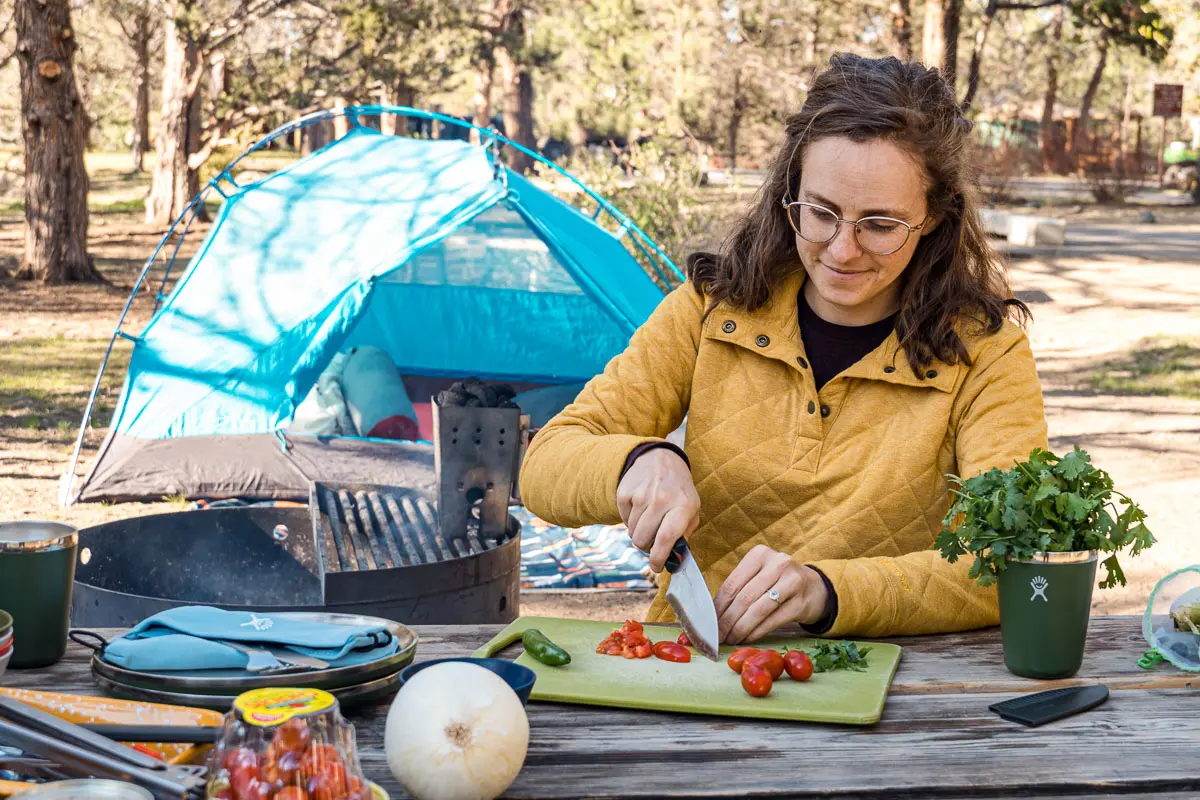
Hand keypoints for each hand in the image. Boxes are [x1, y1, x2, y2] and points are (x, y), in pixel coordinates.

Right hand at [616, 447, 700, 572]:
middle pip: (643, 540)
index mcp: (683, 506)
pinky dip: (630, 520)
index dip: (658, 558)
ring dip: (639, 532)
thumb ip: (684, 534)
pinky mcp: (625, 491)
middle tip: (652, 540)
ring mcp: (641, 494)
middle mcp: (661, 499)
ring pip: (632, 532)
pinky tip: (640, 507)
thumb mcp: (692, 509)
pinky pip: (623, 519)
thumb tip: (674, 560)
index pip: (666, 538)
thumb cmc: (679, 491)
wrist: (660, 459)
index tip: (656, 567)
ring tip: (649, 518)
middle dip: (646, 547)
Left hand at [714, 545, 828, 644]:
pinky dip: (756, 632)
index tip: (708, 623)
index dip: (718, 606)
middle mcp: (777, 563)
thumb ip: (739, 588)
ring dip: (740, 629)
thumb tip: (711, 613)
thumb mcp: (759, 576)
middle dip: (727, 621)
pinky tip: (747, 639)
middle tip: (717, 636)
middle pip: (744, 597)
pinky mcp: (801, 602)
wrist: (815, 588)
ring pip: (758, 610)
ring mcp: (792, 581)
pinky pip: (772, 620)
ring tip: (731, 639)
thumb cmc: (778, 583)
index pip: (732, 583)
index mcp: (760, 554)